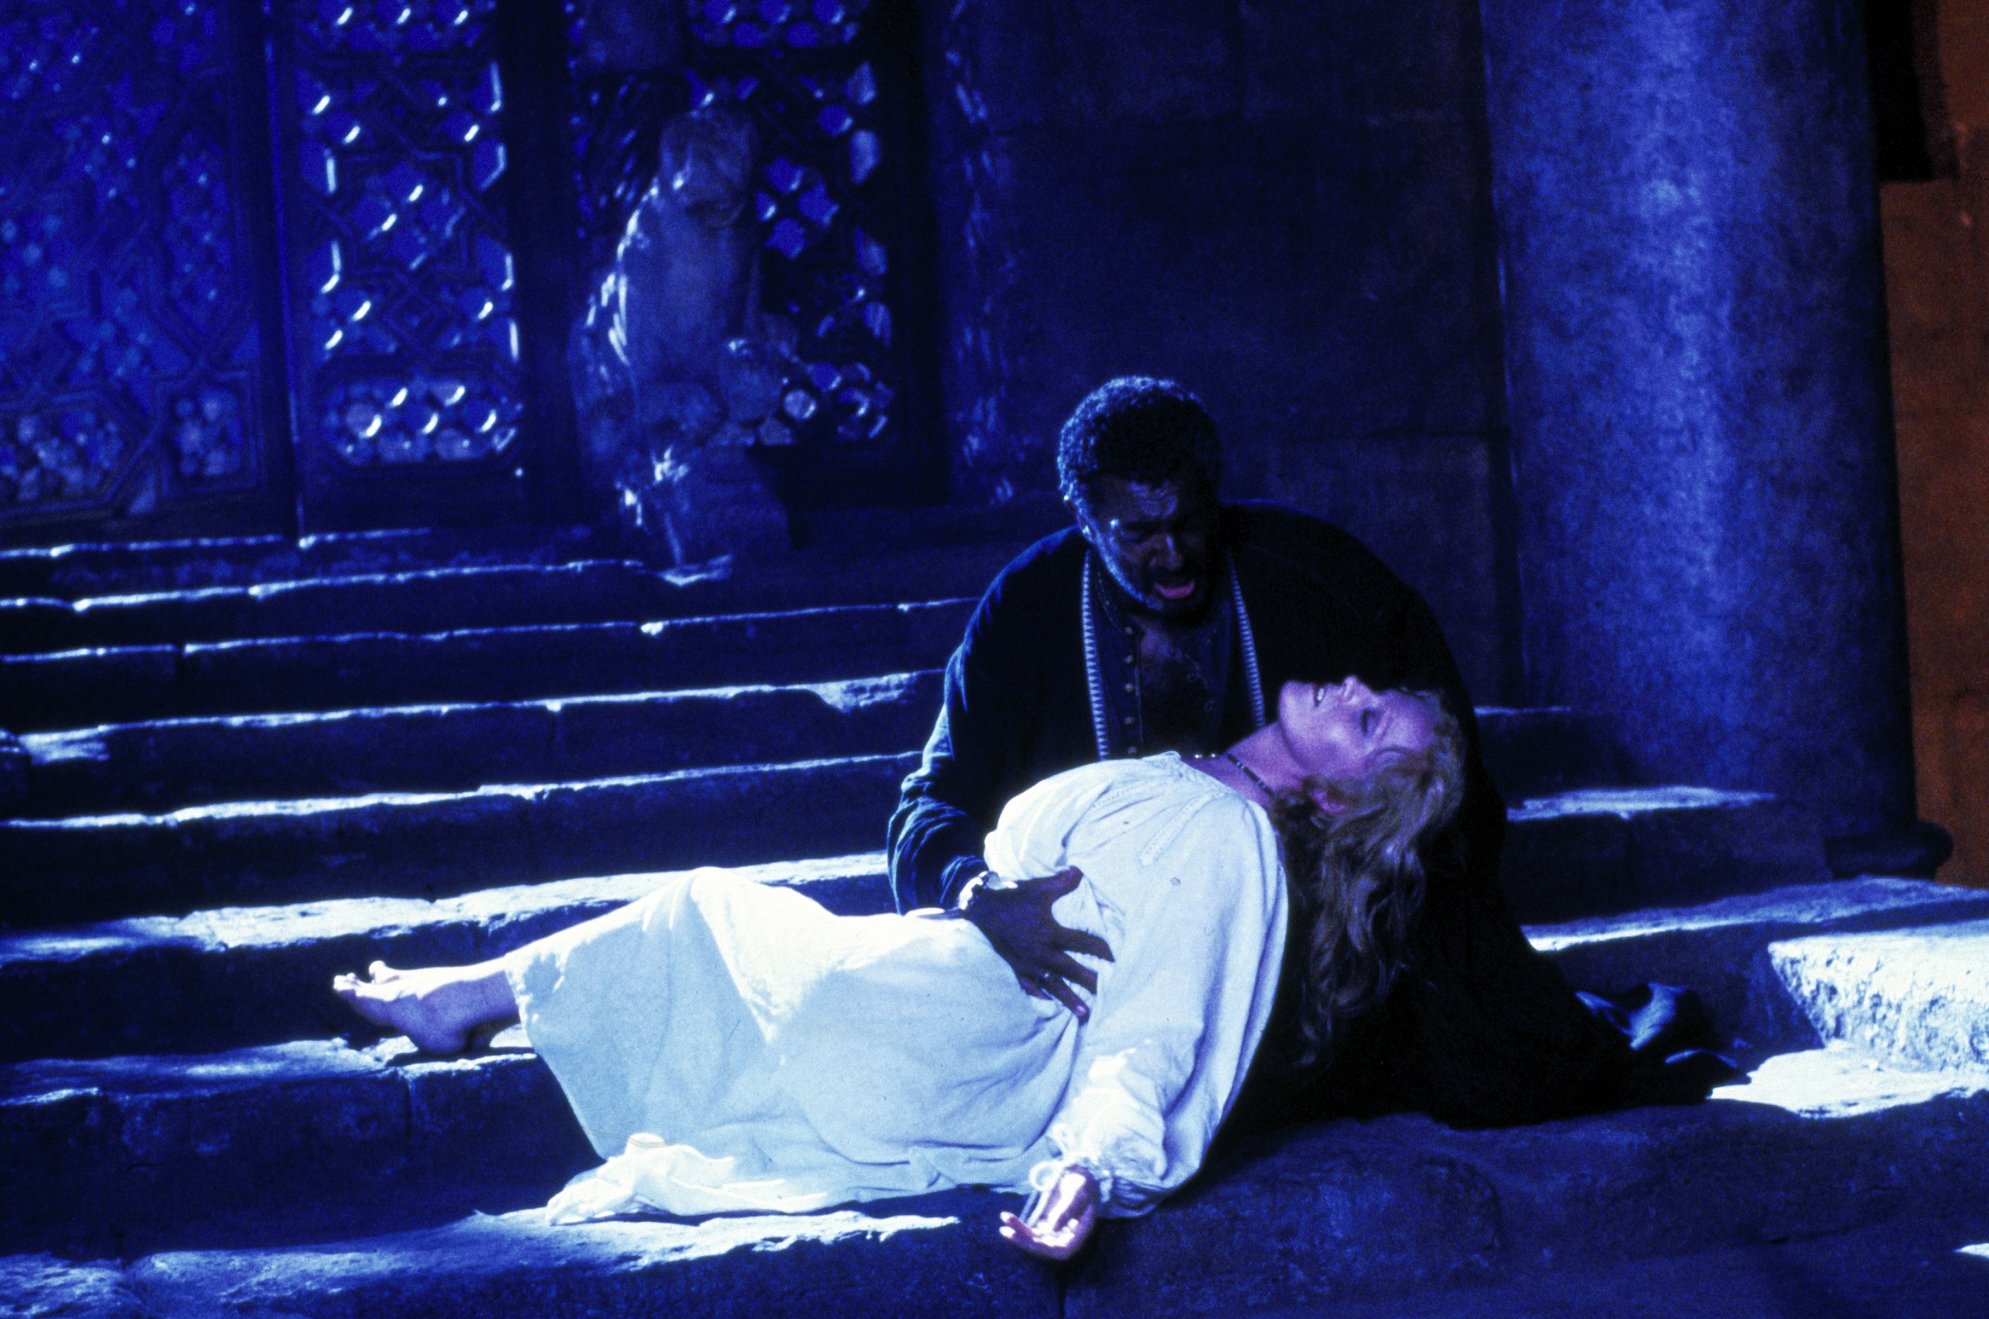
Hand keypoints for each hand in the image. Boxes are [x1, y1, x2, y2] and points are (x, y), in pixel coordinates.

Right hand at [960, 867, 1113, 1018]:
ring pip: (1053, 985)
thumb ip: (1062, 883)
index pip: (1082, 943)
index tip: (1114, 958)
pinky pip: (1030, 986)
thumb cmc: (1013, 898)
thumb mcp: (1039, 888)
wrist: (981, 910)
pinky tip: (1049, 1001)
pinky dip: (1040, 994)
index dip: (1100, 949)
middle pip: (1071, 970)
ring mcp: (1028, 964)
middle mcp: (1041, 952)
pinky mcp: (1016, 968)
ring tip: (1085, 1014)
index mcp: (1050, 933)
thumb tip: (1080, 872)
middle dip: (1090, 982)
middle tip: (1108, 994)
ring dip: (1070, 1000)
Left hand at [1000, 1164, 1099, 1260]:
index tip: (1031, 1240)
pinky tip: (1007, 1217)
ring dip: (1018, 1232)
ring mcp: (1056, 1234)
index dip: (1046, 1249)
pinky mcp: (1046, 1228)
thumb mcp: (1077, 1192)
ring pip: (1034, 1240)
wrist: (1079, 1176)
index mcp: (1081, 1233)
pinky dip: (1019, 1226)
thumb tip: (1052, 1229)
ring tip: (1004, 1218)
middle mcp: (1067, 1238)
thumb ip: (1067, 1209)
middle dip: (1024, 1241)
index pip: (1063, 1251)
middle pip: (1045, 1248)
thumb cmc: (1082, 1182)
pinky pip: (1031, 1232)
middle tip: (1006, 1231)